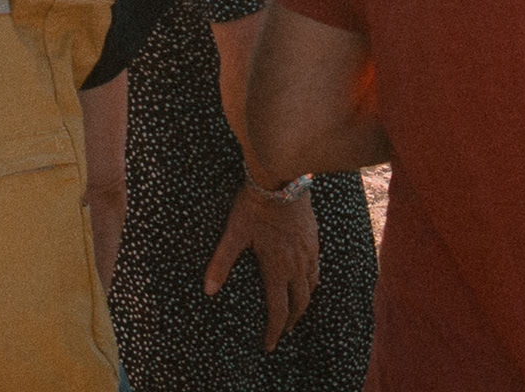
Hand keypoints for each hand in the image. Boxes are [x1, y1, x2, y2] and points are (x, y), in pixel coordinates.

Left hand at [205, 181, 318, 351]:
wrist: (281, 179)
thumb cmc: (254, 205)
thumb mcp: (234, 233)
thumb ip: (221, 262)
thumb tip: (207, 289)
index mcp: (277, 269)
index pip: (278, 310)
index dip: (273, 331)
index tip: (268, 345)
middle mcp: (297, 266)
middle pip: (299, 304)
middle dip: (290, 321)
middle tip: (282, 330)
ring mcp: (308, 253)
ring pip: (311, 287)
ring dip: (303, 303)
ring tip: (295, 309)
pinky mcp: (313, 239)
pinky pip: (316, 269)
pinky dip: (312, 282)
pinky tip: (306, 278)